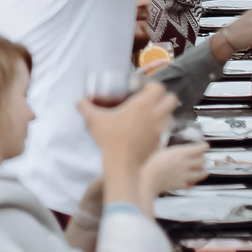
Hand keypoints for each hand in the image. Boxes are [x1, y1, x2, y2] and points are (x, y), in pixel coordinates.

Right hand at [81, 82, 175, 201]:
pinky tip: (148, 130)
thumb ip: (85, 107)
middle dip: (163, 97)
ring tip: (151, 114)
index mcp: (142, 105)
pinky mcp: (160, 142)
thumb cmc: (110, 141)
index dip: (153, 86)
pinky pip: (165, 130)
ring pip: (171, 114)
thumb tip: (80, 101)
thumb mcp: (94, 121)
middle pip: (172, 99)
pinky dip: (160, 127)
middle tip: (151, 100)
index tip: (143, 89)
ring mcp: (160, 130)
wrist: (122, 165)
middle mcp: (155, 115)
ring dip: (164, 112)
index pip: (159, 87)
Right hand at [140, 140, 209, 200]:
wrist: (149, 179)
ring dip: (203, 171)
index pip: (198, 149)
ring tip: (204, 171)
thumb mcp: (162, 151)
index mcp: (180, 153)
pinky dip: (194, 182)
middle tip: (203, 158)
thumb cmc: (152, 164)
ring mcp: (185, 175)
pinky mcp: (182, 185)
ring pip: (201, 173)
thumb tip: (178, 150)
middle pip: (202, 161)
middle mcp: (185, 164)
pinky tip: (193, 181)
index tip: (205, 146)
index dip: (203, 146)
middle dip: (203, 158)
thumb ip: (172, 151)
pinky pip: (192, 184)